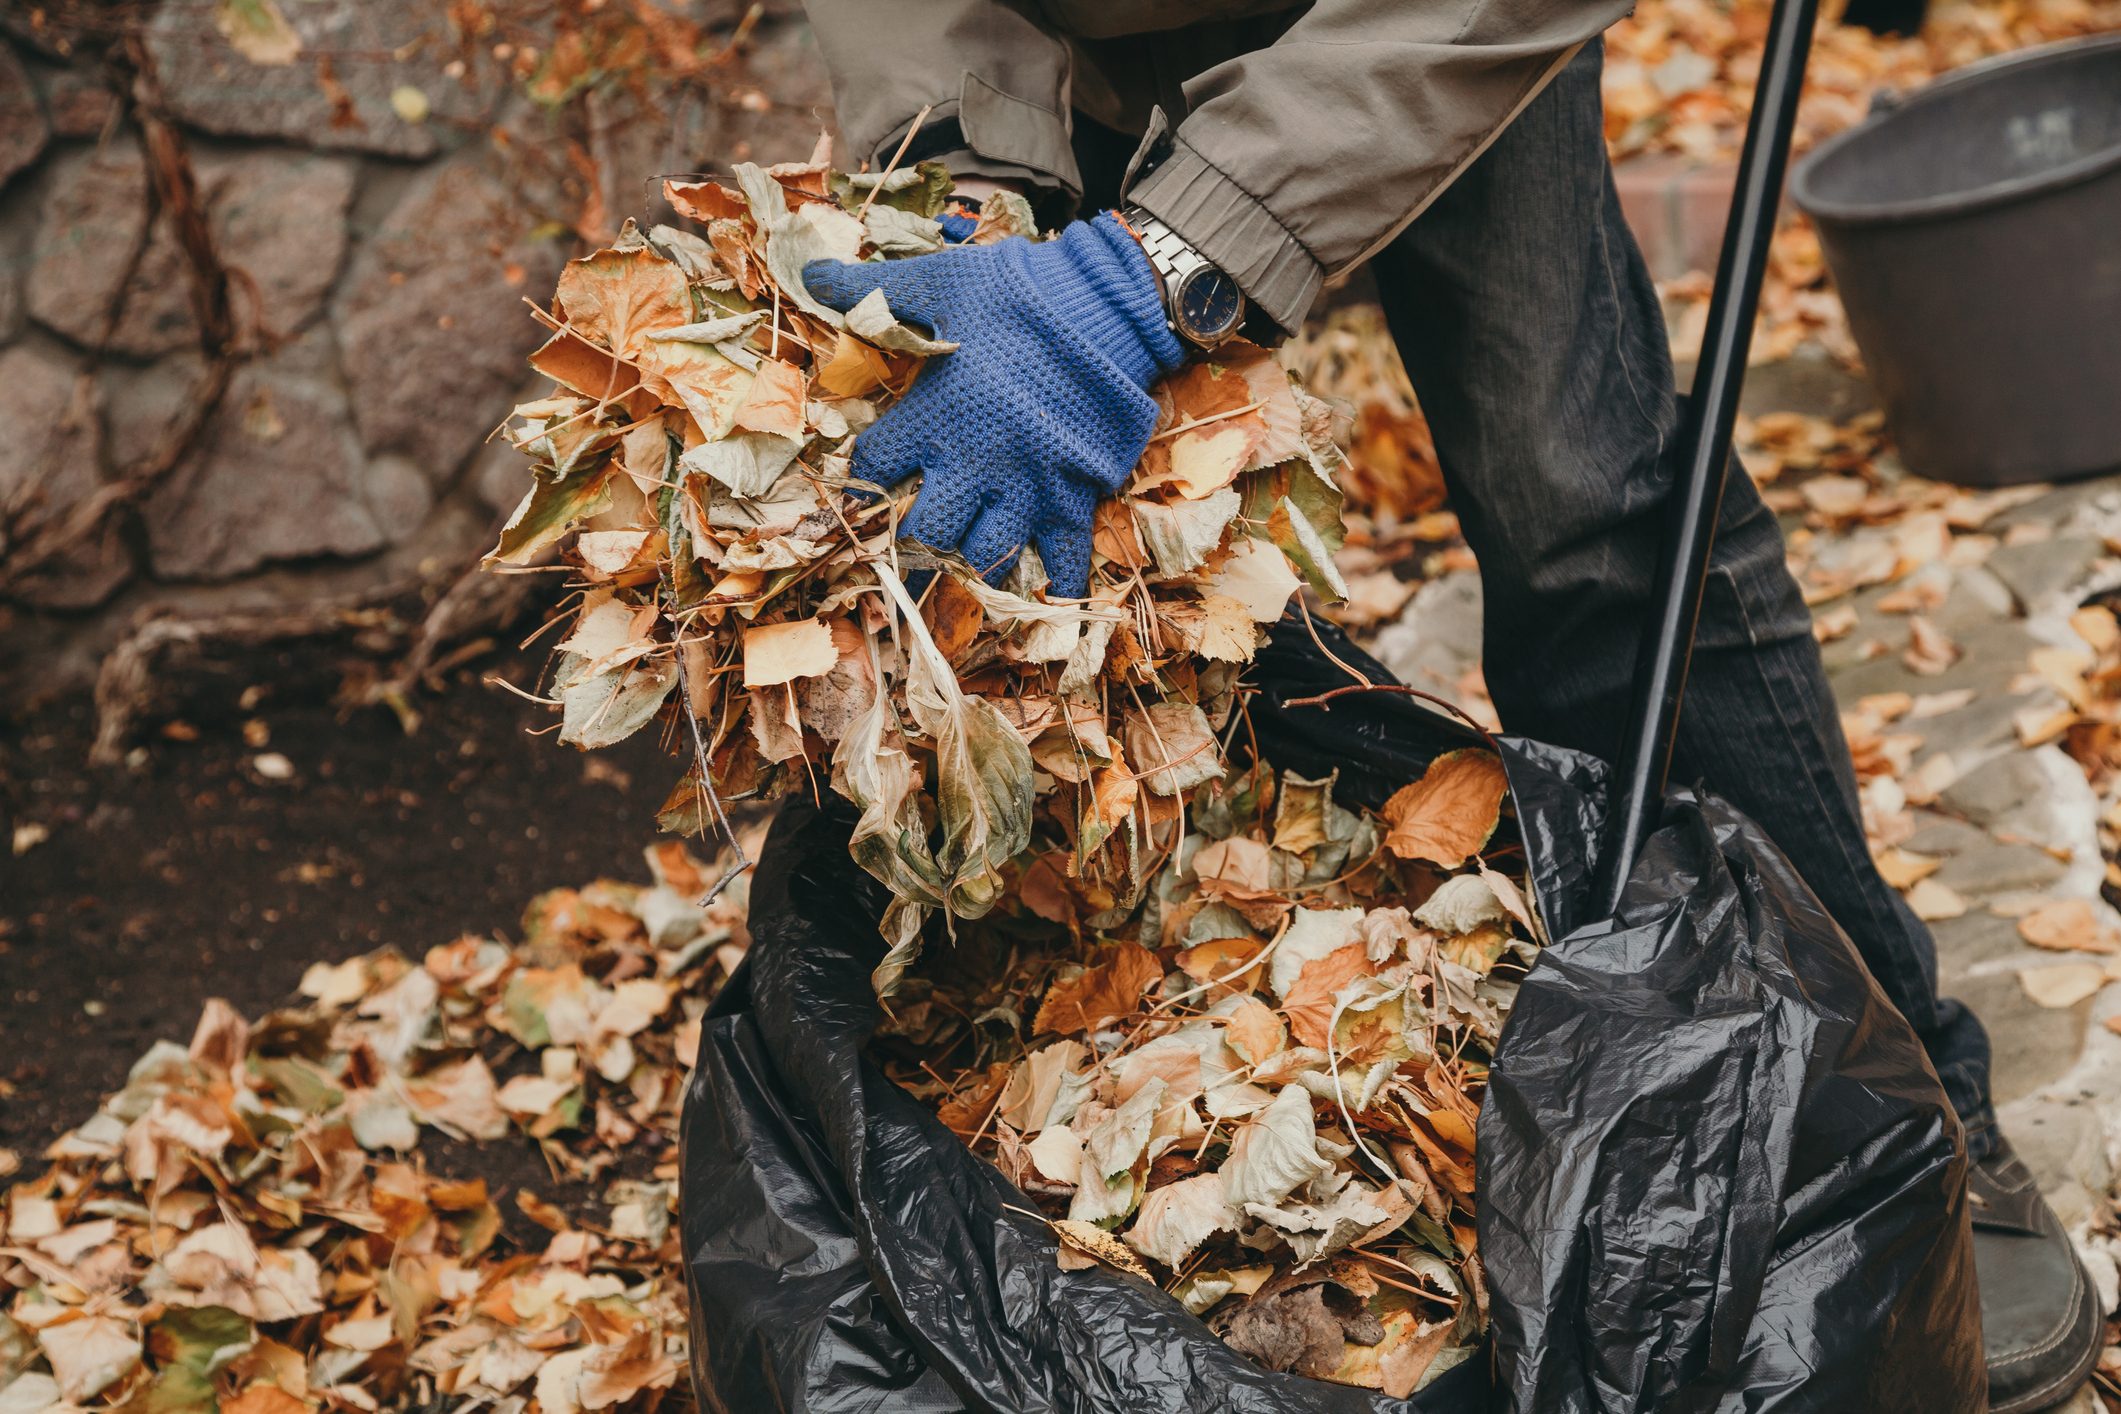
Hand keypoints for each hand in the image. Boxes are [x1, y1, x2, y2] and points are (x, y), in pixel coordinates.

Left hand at [802, 213, 1183, 595]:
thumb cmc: (1018, 293)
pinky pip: (1065, 559)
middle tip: (915, 532)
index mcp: (933, 417)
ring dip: (972, 560)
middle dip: (916, 536)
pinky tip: (1047, 594)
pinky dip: (1057, 584)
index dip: (862, 478)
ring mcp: (1027, 486)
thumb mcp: (938, 281)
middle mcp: (975, 464)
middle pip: (928, 531)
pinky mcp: (1075, 494)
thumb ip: (873, 289)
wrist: (1107, 305)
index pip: (876, 465)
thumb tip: (810, 273)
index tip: (861, 488)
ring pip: (986, 556)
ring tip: (966, 554)